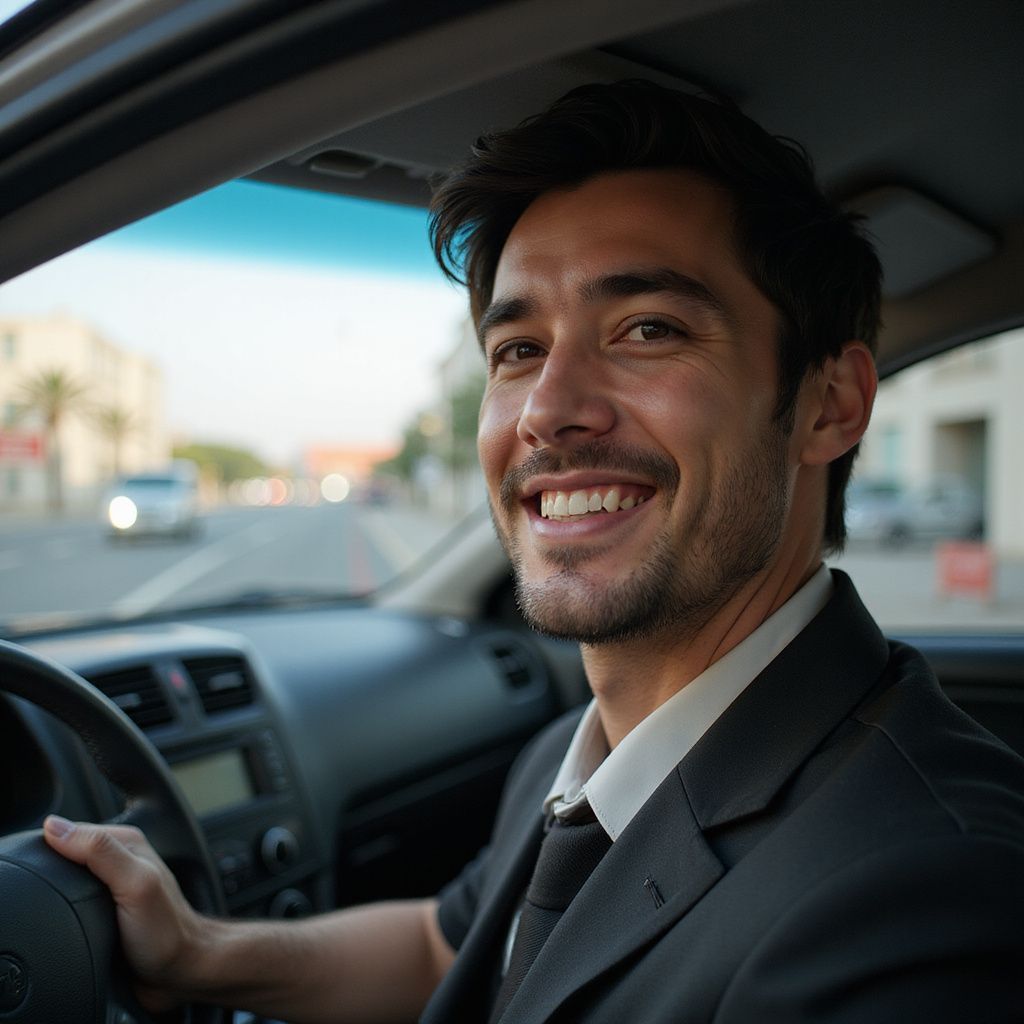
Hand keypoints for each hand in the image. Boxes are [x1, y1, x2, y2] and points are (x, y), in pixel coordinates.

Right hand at [43, 815, 208, 1011]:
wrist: (179, 972)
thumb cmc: (166, 931)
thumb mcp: (136, 884)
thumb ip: (101, 852)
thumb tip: (56, 827)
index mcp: (125, 843)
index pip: (71, 832)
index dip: (53, 848)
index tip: (50, 871)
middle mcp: (117, 861)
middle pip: (66, 858)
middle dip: (54, 873)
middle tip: (63, 896)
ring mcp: (109, 887)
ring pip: (65, 883)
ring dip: (58, 895)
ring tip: (66, 910)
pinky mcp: (102, 912)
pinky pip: (70, 907)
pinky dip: (64, 913)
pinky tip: (67, 921)